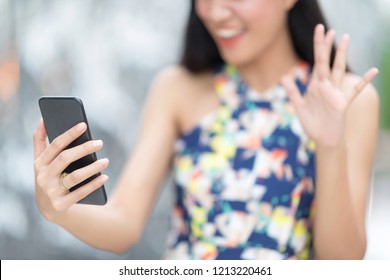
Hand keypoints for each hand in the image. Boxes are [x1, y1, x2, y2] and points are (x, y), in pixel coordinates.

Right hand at [33, 119, 108, 220]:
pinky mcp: (60, 205)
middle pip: (65, 158)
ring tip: (106, 161)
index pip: (55, 145)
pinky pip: (80, 193)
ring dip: (92, 168)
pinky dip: (94, 184)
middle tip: (100, 143)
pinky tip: (105, 177)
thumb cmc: (48, 177)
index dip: (69, 134)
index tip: (84, 125)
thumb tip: (43, 119)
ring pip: (74, 176)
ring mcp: (51, 192)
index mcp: (39, 163)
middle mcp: (43, 177)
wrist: (48, 208)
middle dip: (84, 149)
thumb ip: (40, 141)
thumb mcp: (40, 161)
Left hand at [281, 24, 378, 147]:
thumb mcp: (299, 106)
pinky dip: (364, 81)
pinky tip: (373, 71)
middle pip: (326, 62)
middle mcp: (326, 86)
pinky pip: (354, 90)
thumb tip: (284, 76)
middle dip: (326, 46)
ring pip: (338, 70)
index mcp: (315, 86)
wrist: (323, 140)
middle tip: (328, 29)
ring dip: (342, 55)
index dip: (318, 48)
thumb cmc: (312, 124)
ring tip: (346, 38)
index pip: (317, 62)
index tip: (319, 31)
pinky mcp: (342, 104)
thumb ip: (292, 92)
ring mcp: (335, 93)